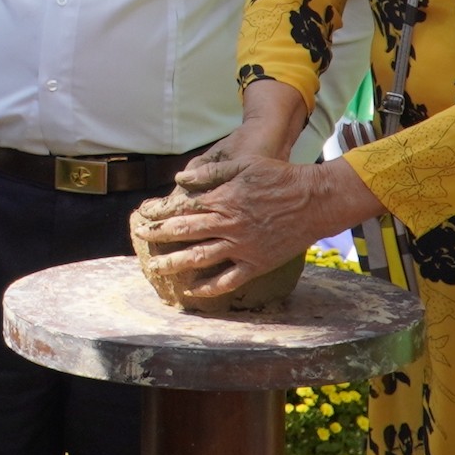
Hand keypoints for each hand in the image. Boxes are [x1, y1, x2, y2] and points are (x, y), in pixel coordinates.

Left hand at [147, 150, 374, 304]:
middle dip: (159, 235)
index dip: (160, 211)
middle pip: (185, 232)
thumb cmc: (279, 177)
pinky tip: (192, 289)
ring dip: (174, 263)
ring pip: (200, 258)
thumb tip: (179, 179)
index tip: (144, 214)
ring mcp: (242, 247)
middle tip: (140, 237)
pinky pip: (229, 279)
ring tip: (156, 267)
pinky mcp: (256, 263)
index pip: (182, 207)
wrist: (313, 201)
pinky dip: (209, 287)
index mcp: (224, 199)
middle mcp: (228, 225)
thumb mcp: (244, 165)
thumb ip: (210, 172)